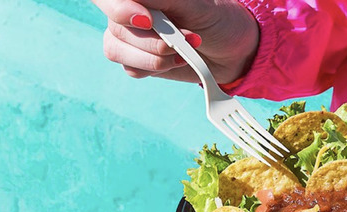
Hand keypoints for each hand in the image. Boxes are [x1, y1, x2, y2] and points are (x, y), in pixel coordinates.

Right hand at [91, 0, 259, 83]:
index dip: (118, 9)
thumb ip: (162, 0)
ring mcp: (129, 38)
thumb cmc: (215, 19)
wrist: (232, 51)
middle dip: (152, 40)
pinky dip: (157, 69)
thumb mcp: (196, 5)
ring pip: (118, 51)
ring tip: (184, 52)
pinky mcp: (137, 62)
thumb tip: (137, 2)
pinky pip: (132, 69)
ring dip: (155, 57)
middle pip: (115, 27)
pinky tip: (179, 60)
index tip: (146, 20)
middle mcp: (127, 12)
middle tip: (184, 39)